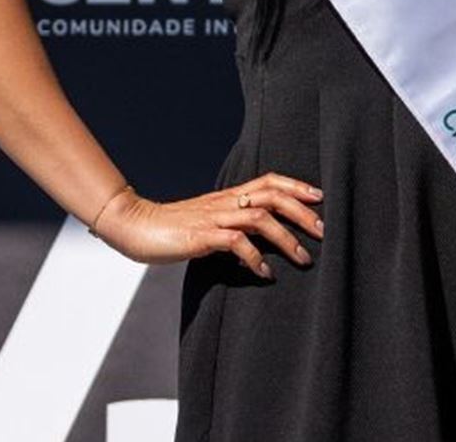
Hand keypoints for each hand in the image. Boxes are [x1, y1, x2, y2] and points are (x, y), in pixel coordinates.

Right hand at [95, 173, 323, 277]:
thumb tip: (258, 242)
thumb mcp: (208, 221)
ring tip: (303, 257)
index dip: (296, 185)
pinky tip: (265, 273)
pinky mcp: (201, 236)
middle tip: (322, 231)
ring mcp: (213, 218)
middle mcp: (225, 202)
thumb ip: (232, 225)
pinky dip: (256, 258)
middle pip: (273, 196)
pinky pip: (237, 242)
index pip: (269, 181)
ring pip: (261, 217)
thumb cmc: (171, 228)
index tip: (319, 197)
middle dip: (302, 212)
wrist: (133, 226)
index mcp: (228, 196)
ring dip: (287, 238)